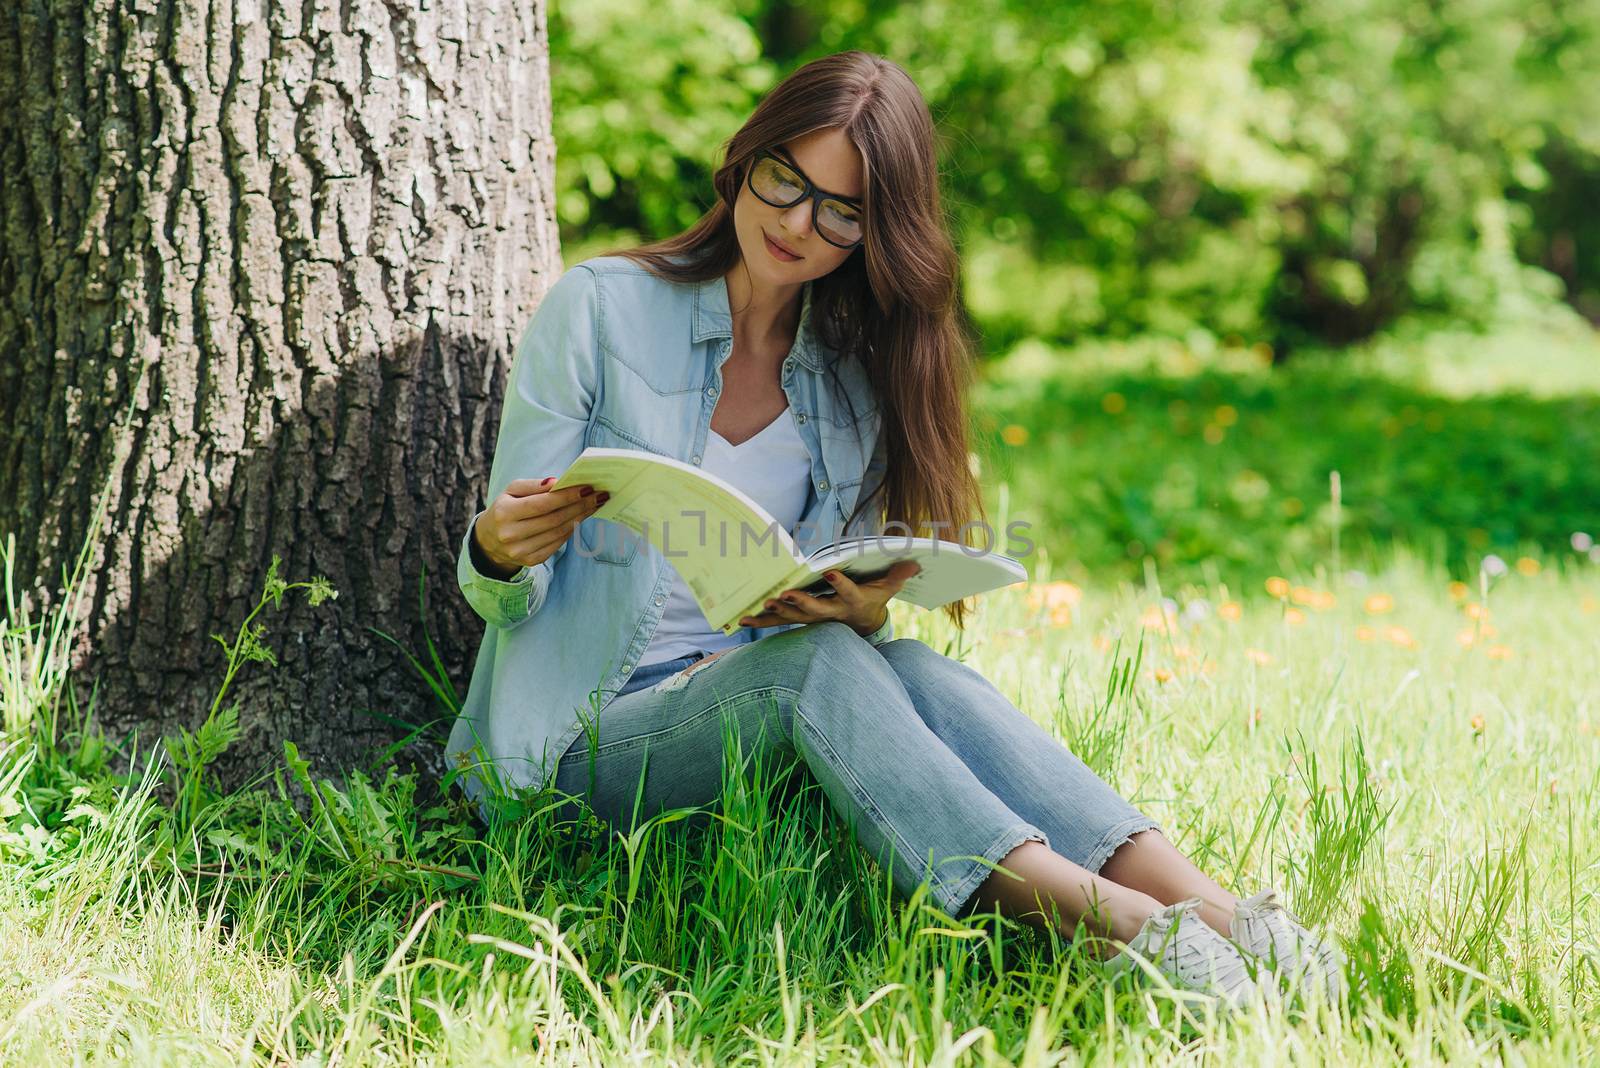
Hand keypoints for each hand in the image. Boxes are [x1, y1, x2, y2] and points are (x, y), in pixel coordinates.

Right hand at [473, 476, 609, 576]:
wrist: (489, 540)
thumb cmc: (506, 508)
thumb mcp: (511, 491)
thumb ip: (533, 485)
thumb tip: (557, 483)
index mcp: (505, 513)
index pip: (542, 504)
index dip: (566, 496)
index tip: (587, 488)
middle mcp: (511, 534)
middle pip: (554, 519)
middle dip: (579, 506)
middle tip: (598, 496)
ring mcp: (520, 551)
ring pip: (558, 532)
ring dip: (580, 518)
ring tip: (594, 505)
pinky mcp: (530, 561)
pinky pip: (557, 544)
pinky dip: (570, 530)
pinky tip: (580, 519)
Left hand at [738, 560, 920, 634]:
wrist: (860, 627)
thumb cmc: (872, 599)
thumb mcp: (887, 588)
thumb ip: (897, 575)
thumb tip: (914, 562)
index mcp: (853, 602)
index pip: (848, 593)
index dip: (840, 584)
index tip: (831, 573)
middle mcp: (831, 613)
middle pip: (815, 609)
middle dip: (800, 603)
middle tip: (785, 594)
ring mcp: (814, 619)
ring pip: (794, 617)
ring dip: (777, 612)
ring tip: (762, 604)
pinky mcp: (799, 620)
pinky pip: (779, 621)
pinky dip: (762, 620)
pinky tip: (742, 617)